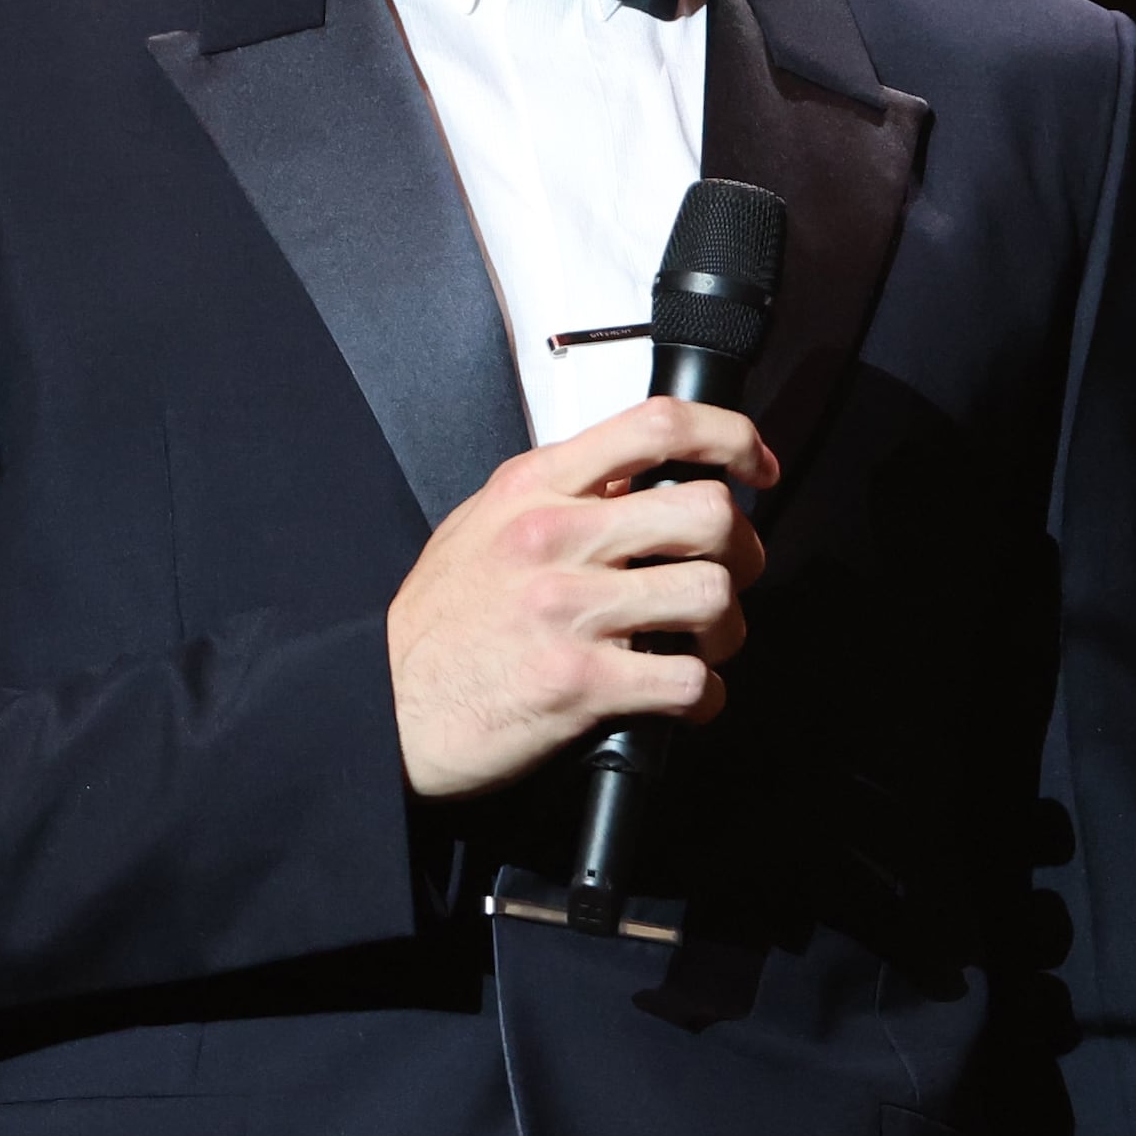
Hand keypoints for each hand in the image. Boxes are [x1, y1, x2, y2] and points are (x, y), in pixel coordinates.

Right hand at [386, 398, 778, 798]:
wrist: (381, 709)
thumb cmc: (434, 627)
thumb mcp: (482, 527)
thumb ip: (558, 497)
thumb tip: (638, 484)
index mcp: (535, 488)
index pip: (656, 426)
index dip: (728, 435)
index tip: (753, 463)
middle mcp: (554, 537)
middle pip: (707, 512)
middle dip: (742, 549)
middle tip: (731, 574)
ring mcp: (567, 609)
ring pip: (710, 596)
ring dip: (726, 630)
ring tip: (702, 645)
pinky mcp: (578, 681)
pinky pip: (687, 679)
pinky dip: (704, 696)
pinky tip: (684, 698)